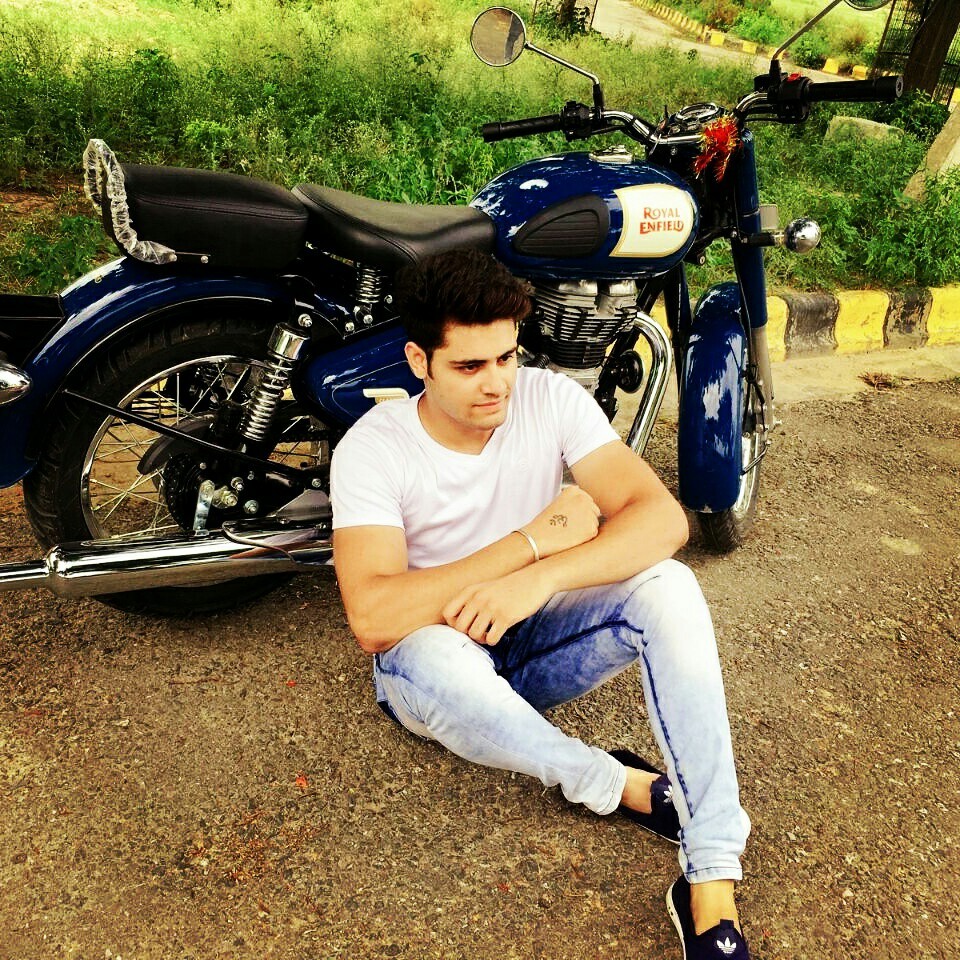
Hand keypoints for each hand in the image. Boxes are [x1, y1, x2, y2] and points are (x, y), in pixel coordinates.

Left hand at [441, 565, 555, 645]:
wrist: (535, 579)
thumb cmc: (509, 587)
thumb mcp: (485, 588)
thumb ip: (470, 601)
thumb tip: (457, 625)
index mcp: (470, 591)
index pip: (447, 613)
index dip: (454, 623)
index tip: (467, 624)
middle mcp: (478, 598)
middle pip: (459, 628)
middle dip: (468, 633)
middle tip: (479, 631)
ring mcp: (492, 607)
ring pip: (474, 635)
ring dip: (482, 638)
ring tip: (489, 632)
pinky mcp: (506, 617)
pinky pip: (491, 639)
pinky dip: (493, 640)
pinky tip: (499, 633)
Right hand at [524, 485, 599, 558]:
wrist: (537, 537)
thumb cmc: (545, 523)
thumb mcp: (558, 503)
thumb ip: (573, 501)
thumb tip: (589, 505)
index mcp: (574, 490)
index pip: (587, 500)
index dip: (579, 512)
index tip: (569, 517)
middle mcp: (583, 498)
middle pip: (594, 510)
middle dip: (586, 519)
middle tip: (569, 526)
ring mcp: (588, 513)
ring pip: (594, 522)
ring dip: (586, 528)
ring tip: (569, 531)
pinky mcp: (591, 528)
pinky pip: (593, 533)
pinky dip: (585, 538)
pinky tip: (572, 537)